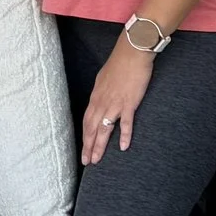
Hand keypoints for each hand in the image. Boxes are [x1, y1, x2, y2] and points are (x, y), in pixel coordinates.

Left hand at [81, 39, 154, 162]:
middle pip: (91, 128)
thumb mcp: (104, 79)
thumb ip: (101, 93)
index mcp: (95, 97)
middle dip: (88, 146)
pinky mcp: (129, 103)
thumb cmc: (119, 64)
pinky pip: (125, 122)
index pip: (86, 121)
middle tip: (86, 162)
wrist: (131, 54)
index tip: (83, 149)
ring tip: (97, 160)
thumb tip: (99, 102)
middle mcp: (101, 102)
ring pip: (104, 129)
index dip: (85, 136)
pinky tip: (123, 147)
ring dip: (99, 145)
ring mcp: (115, 103)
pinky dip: (124, 135)